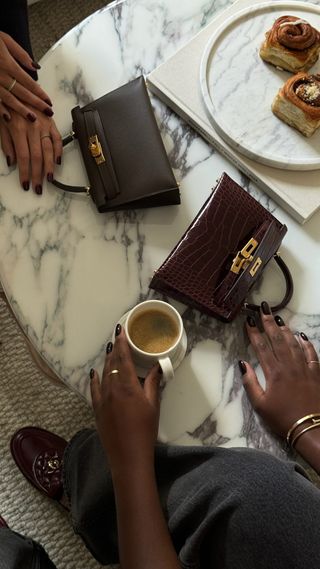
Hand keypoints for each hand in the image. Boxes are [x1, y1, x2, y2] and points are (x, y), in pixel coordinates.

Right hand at [0, 32, 52, 120]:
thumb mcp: (4, 39)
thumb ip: (20, 54)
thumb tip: (36, 67)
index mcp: (7, 63)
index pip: (28, 82)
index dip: (40, 92)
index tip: (49, 101)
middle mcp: (0, 75)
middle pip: (22, 92)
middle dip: (36, 103)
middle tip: (48, 112)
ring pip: (9, 99)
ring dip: (21, 110)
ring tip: (33, 118)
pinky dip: (0, 110)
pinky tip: (8, 118)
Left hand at [0, 106, 61, 192]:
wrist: (17, 84)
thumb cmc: (6, 105)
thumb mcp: (0, 123)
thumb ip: (6, 143)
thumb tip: (12, 162)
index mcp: (18, 128)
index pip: (23, 157)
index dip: (25, 173)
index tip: (26, 185)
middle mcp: (32, 127)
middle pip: (37, 156)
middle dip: (37, 174)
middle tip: (38, 188)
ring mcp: (44, 124)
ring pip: (48, 150)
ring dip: (49, 167)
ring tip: (49, 179)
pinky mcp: (51, 121)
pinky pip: (57, 138)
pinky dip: (59, 150)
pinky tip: (58, 162)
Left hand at [90, 325, 160, 473]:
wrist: (128, 456)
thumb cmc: (145, 431)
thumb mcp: (153, 406)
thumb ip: (153, 384)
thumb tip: (157, 367)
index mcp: (128, 386)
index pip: (124, 358)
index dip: (122, 343)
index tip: (121, 331)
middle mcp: (112, 389)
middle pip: (112, 363)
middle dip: (114, 348)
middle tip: (116, 336)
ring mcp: (102, 399)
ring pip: (103, 374)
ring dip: (107, 361)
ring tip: (110, 350)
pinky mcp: (96, 410)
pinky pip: (94, 389)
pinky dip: (95, 379)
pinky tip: (95, 372)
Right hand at [241, 302, 319, 438]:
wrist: (311, 428)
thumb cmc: (282, 418)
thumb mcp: (260, 405)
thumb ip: (250, 383)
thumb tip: (242, 364)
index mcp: (274, 373)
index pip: (261, 347)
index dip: (254, 332)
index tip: (248, 320)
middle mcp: (289, 366)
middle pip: (277, 340)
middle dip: (269, 323)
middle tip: (263, 309)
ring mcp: (304, 368)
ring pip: (293, 343)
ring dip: (285, 329)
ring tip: (278, 317)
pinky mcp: (316, 373)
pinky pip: (311, 354)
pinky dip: (306, 344)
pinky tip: (301, 336)